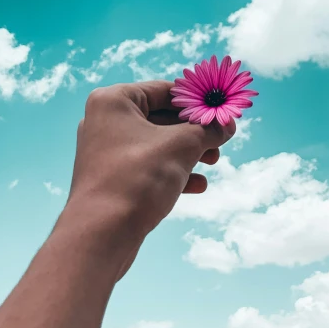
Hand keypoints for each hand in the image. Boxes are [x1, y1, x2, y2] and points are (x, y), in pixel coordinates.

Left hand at [63, 80, 235, 274]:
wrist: (100, 236)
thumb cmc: (137, 180)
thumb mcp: (181, 147)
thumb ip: (207, 130)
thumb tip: (228, 124)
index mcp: (113, 101)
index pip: (165, 90)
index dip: (197, 101)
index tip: (222, 111)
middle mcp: (105, 121)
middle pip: (161, 117)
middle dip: (194, 129)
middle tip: (221, 139)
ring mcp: (106, 151)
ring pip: (156, 143)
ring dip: (187, 151)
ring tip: (213, 161)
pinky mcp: (111, 178)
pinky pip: (147, 166)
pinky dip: (172, 171)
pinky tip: (198, 185)